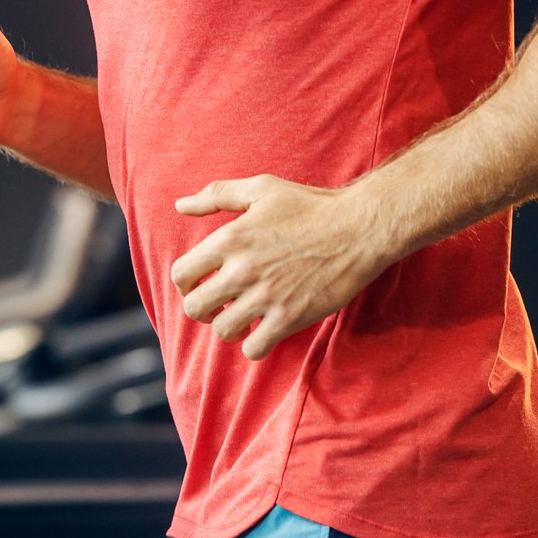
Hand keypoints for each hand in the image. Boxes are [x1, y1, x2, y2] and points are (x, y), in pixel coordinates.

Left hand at [169, 177, 394, 360]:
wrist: (357, 228)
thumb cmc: (309, 206)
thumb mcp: (261, 189)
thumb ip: (217, 195)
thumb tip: (180, 205)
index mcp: (230, 239)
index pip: (182, 274)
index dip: (186, 283)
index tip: (200, 284)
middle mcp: (243, 270)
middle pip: (195, 308)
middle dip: (202, 309)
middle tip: (218, 305)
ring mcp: (266, 297)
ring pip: (222, 331)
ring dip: (228, 327)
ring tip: (242, 317)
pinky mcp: (290, 317)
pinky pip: (254, 348)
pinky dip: (254, 344)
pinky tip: (264, 329)